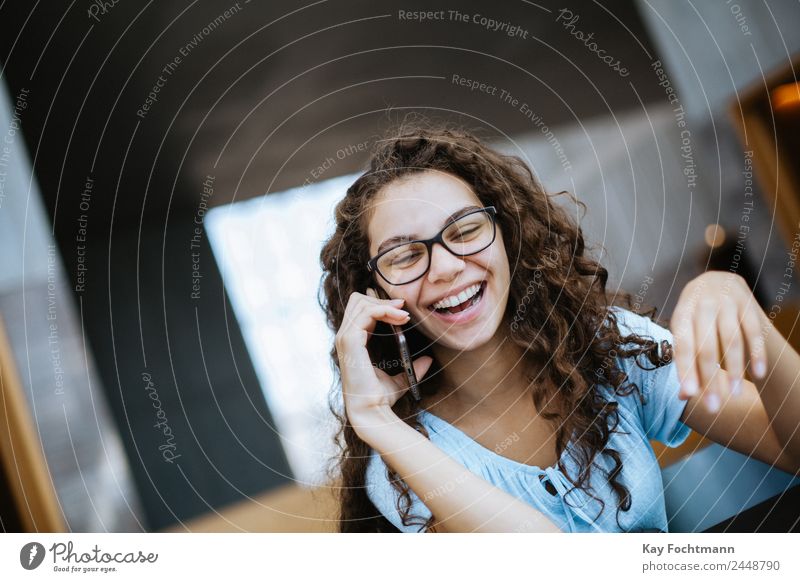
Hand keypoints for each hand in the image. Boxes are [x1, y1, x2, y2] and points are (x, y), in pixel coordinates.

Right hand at [335, 287, 433, 431]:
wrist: (372, 411)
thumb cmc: (380, 399)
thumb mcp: (399, 380)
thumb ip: (411, 369)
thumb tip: (428, 360)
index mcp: (353, 342)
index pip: (361, 310)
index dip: (381, 305)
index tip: (403, 310)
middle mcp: (345, 337)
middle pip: (357, 301)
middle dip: (381, 300)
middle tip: (403, 308)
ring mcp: (345, 338)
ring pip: (360, 303)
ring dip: (386, 304)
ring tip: (404, 315)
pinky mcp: (350, 341)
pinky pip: (366, 313)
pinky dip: (384, 310)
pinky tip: (400, 318)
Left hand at [670, 271, 768, 411]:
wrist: (717, 279)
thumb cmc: (696, 317)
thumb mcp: (685, 331)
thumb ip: (685, 361)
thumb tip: (683, 397)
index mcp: (682, 313)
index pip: (682, 345)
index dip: (685, 370)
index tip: (689, 395)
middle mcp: (702, 304)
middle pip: (706, 346)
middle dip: (710, 378)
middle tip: (714, 406)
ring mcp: (726, 302)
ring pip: (732, 340)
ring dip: (735, 369)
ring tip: (735, 395)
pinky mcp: (748, 303)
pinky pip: (754, 331)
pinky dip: (757, 354)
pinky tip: (759, 375)